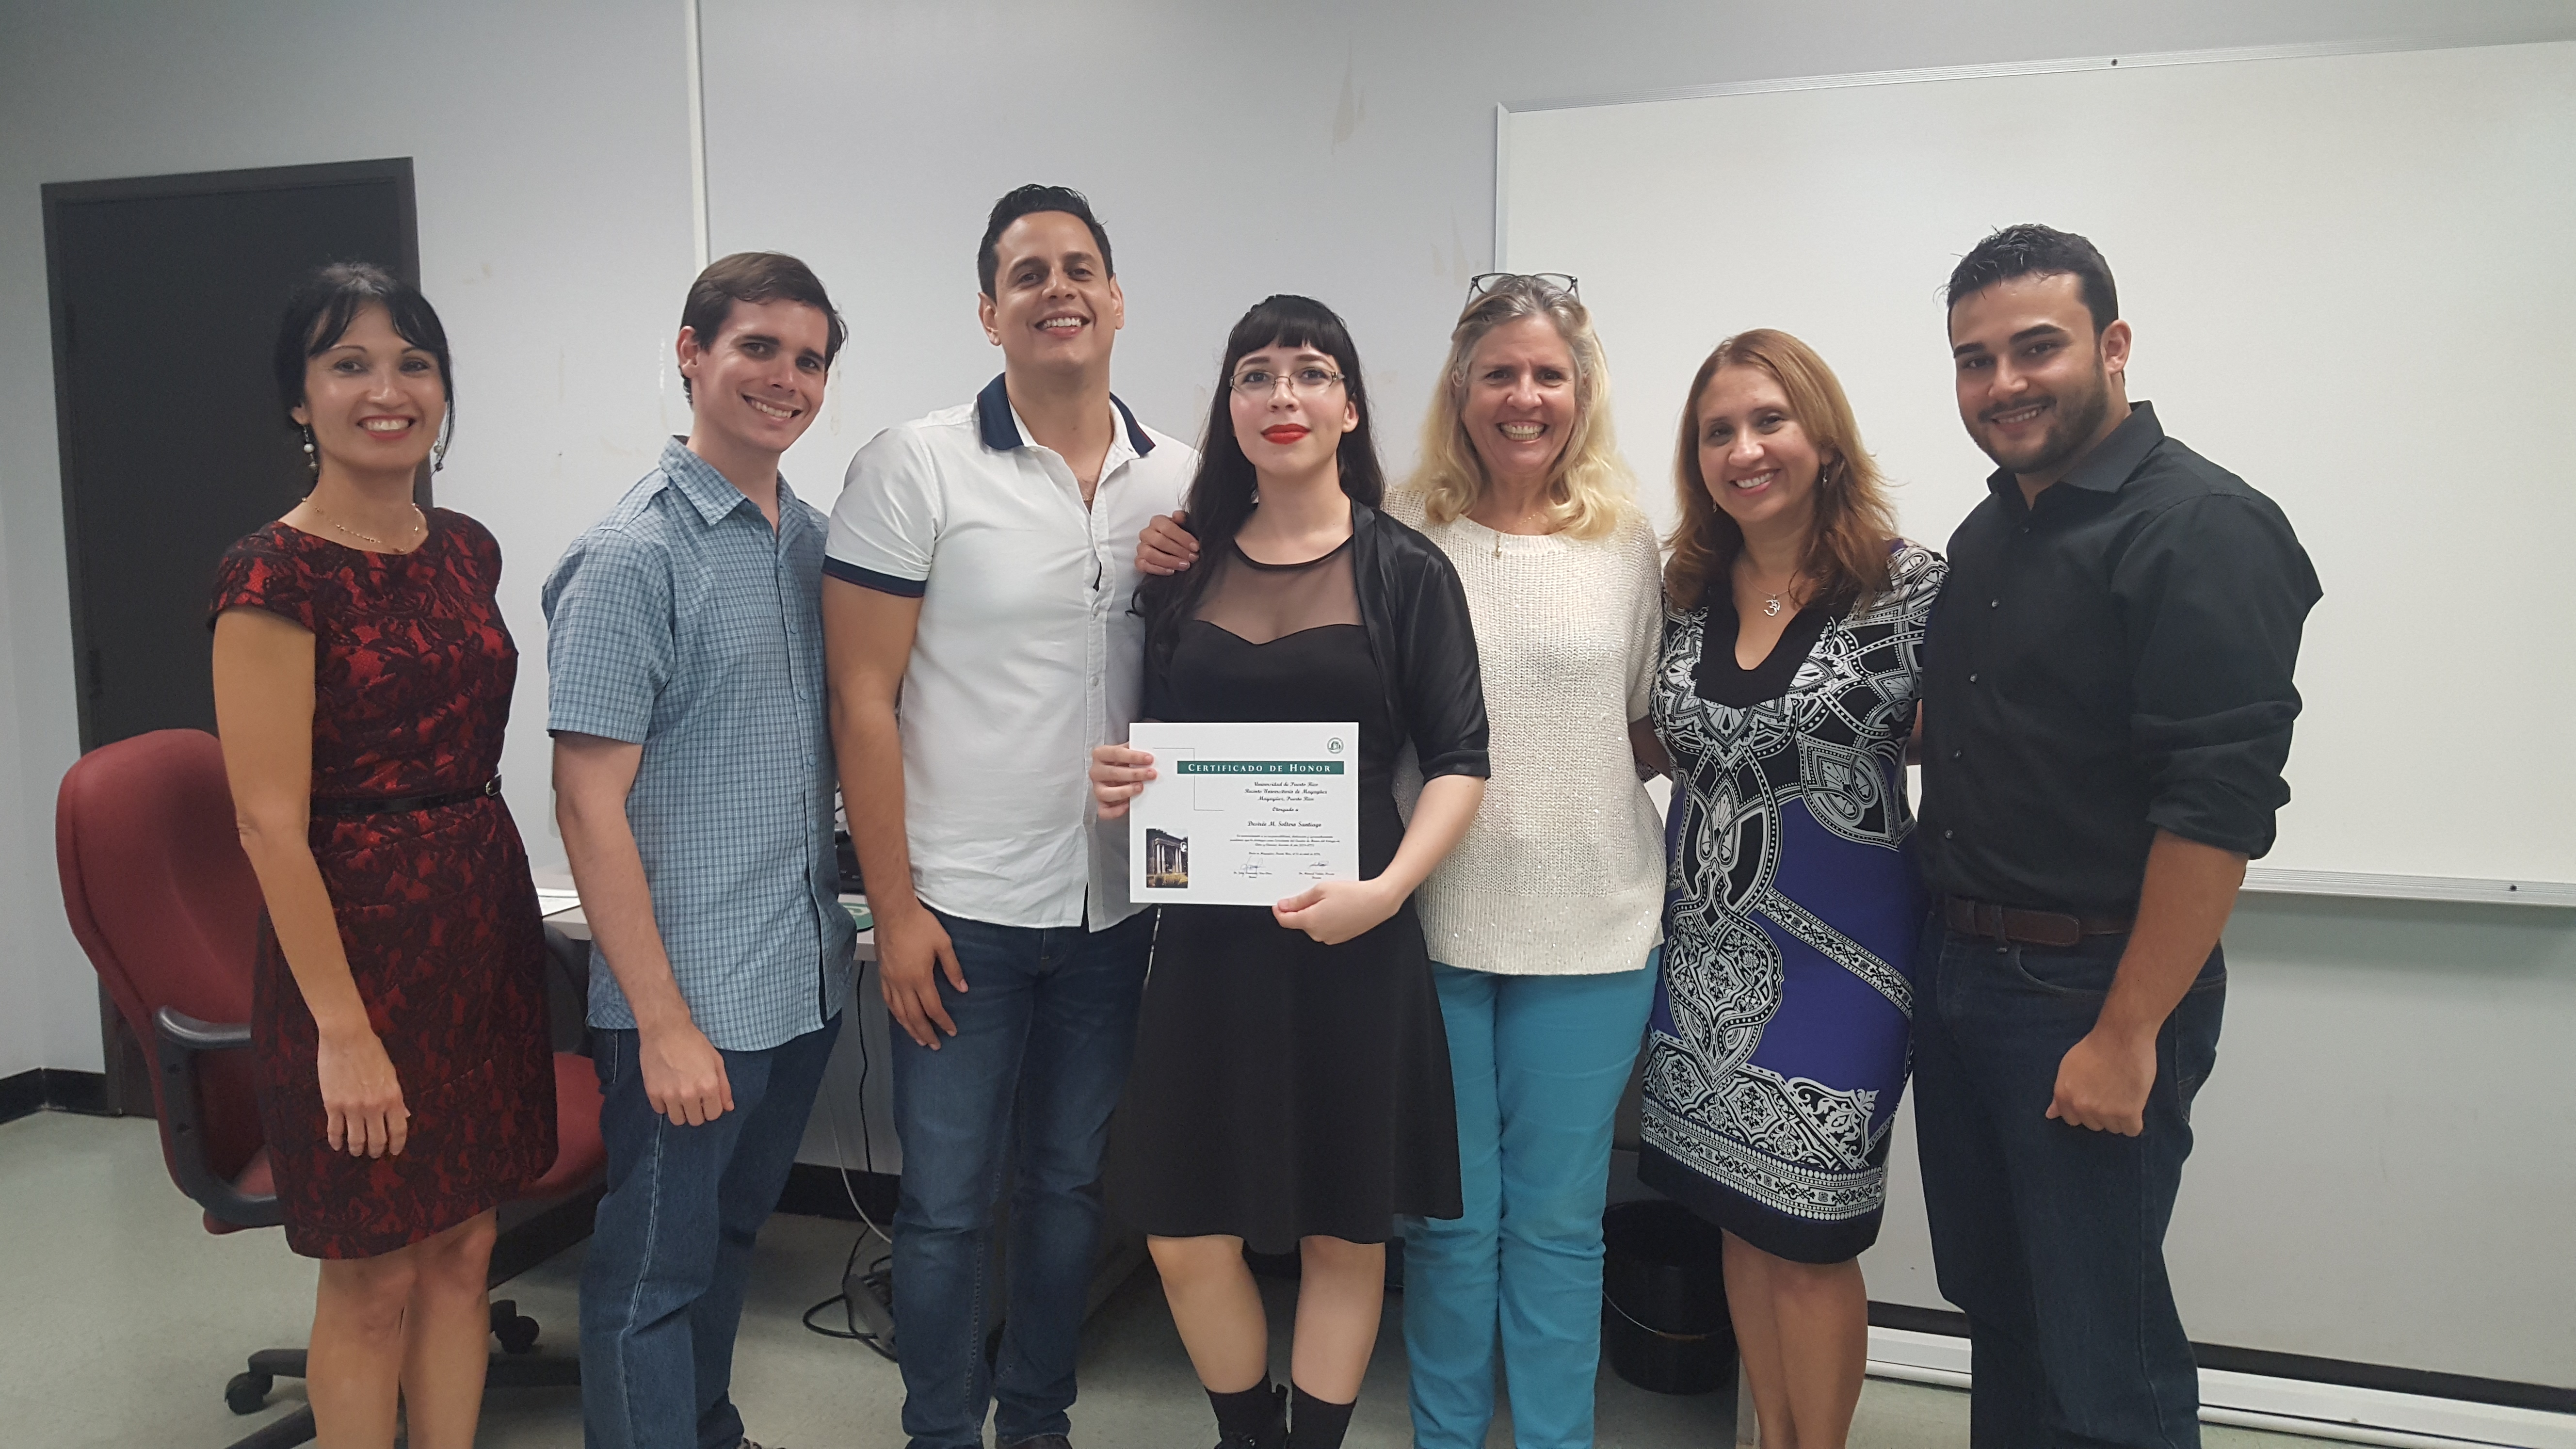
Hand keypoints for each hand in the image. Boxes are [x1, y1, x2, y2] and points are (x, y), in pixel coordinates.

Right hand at [316, 1026, 407, 1157]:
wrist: (347, 1038)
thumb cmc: (371, 1052)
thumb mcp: (391, 1074)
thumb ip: (396, 1097)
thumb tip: (404, 1115)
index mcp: (393, 1097)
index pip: (398, 1130)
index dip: (397, 1144)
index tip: (394, 1151)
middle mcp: (374, 1106)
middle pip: (377, 1139)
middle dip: (376, 1150)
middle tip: (374, 1154)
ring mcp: (352, 1107)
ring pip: (355, 1139)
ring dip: (357, 1149)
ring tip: (356, 1151)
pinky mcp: (333, 1104)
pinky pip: (334, 1130)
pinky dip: (336, 1141)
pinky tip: (337, 1145)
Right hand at [876, 901, 965, 1047]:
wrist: (893, 910)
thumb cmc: (919, 924)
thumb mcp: (943, 944)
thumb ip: (953, 968)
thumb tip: (962, 988)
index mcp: (919, 977)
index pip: (933, 1008)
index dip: (943, 1022)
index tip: (951, 1031)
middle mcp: (902, 983)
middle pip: (914, 1016)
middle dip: (925, 1033)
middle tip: (934, 1045)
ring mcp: (890, 979)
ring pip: (898, 1012)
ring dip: (909, 1028)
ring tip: (918, 1039)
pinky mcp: (882, 973)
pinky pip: (887, 1000)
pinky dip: (895, 1013)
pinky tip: (900, 1018)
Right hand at [1091, 743, 1156, 818]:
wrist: (1113, 775)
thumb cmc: (1119, 763)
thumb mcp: (1125, 752)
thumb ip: (1134, 750)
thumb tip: (1149, 750)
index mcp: (1100, 755)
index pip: (1116, 753)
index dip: (1133, 756)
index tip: (1148, 759)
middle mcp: (1096, 771)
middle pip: (1114, 773)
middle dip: (1135, 774)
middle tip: (1150, 774)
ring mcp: (1097, 788)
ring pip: (1106, 793)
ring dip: (1125, 791)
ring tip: (1140, 788)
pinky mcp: (1100, 803)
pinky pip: (1104, 811)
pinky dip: (1116, 810)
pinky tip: (1127, 805)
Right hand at [1136, 510, 1197, 576]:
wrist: (1170, 549)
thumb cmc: (1177, 536)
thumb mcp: (1182, 526)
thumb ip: (1183, 519)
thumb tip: (1179, 516)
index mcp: (1157, 521)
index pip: (1168, 528)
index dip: (1183, 538)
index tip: (1195, 547)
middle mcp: (1146, 533)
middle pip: (1160, 541)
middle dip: (1179, 551)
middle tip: (1193, 557)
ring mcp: (1141, 547)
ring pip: (1151, 554)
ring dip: (1170, 561)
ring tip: (1184, 565)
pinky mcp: (1139, 561)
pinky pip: (1144, 566)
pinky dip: (1158, 569)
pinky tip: (1171, 571)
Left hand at [1273, 877, 1400, 944]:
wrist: (1379, 902)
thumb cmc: (1353, 894)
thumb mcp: (1321, 889)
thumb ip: (1299, 900)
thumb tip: (1283, 906)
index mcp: (1311, 921)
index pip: (1285, 920)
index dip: (1279, 910)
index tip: (1279, 903)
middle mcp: (1318, 934)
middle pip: (1299, 922)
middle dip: (1300, 909)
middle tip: (1311, 893)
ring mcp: (1329, 938)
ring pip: (1312, 924)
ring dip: (1313, 913)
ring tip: (1328, 898)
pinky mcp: (1339, 937)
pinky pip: (1324, 927)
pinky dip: (1325, 917)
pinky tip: (1336, 906)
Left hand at [2047, 1025, 2155, 1134]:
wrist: (2121, 1037)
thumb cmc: (2095, 1047)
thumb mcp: (2068, 1067)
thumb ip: (2060, 1094)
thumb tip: (2050, 1115)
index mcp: (2064, 1096)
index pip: (2072, 1120)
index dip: (2085, 1110)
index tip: (2095, 1098)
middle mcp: (2081, 1107)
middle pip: (2094, 1125)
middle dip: (2102, 1113)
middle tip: (2111, 1092)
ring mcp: (2104, 1112)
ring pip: (2113, 1128)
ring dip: (2120, 1117)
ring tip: (2124, 1094)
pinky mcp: (2128, 1112)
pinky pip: (2132, 1130)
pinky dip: (2134, 1121)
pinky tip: (2134, 1103)